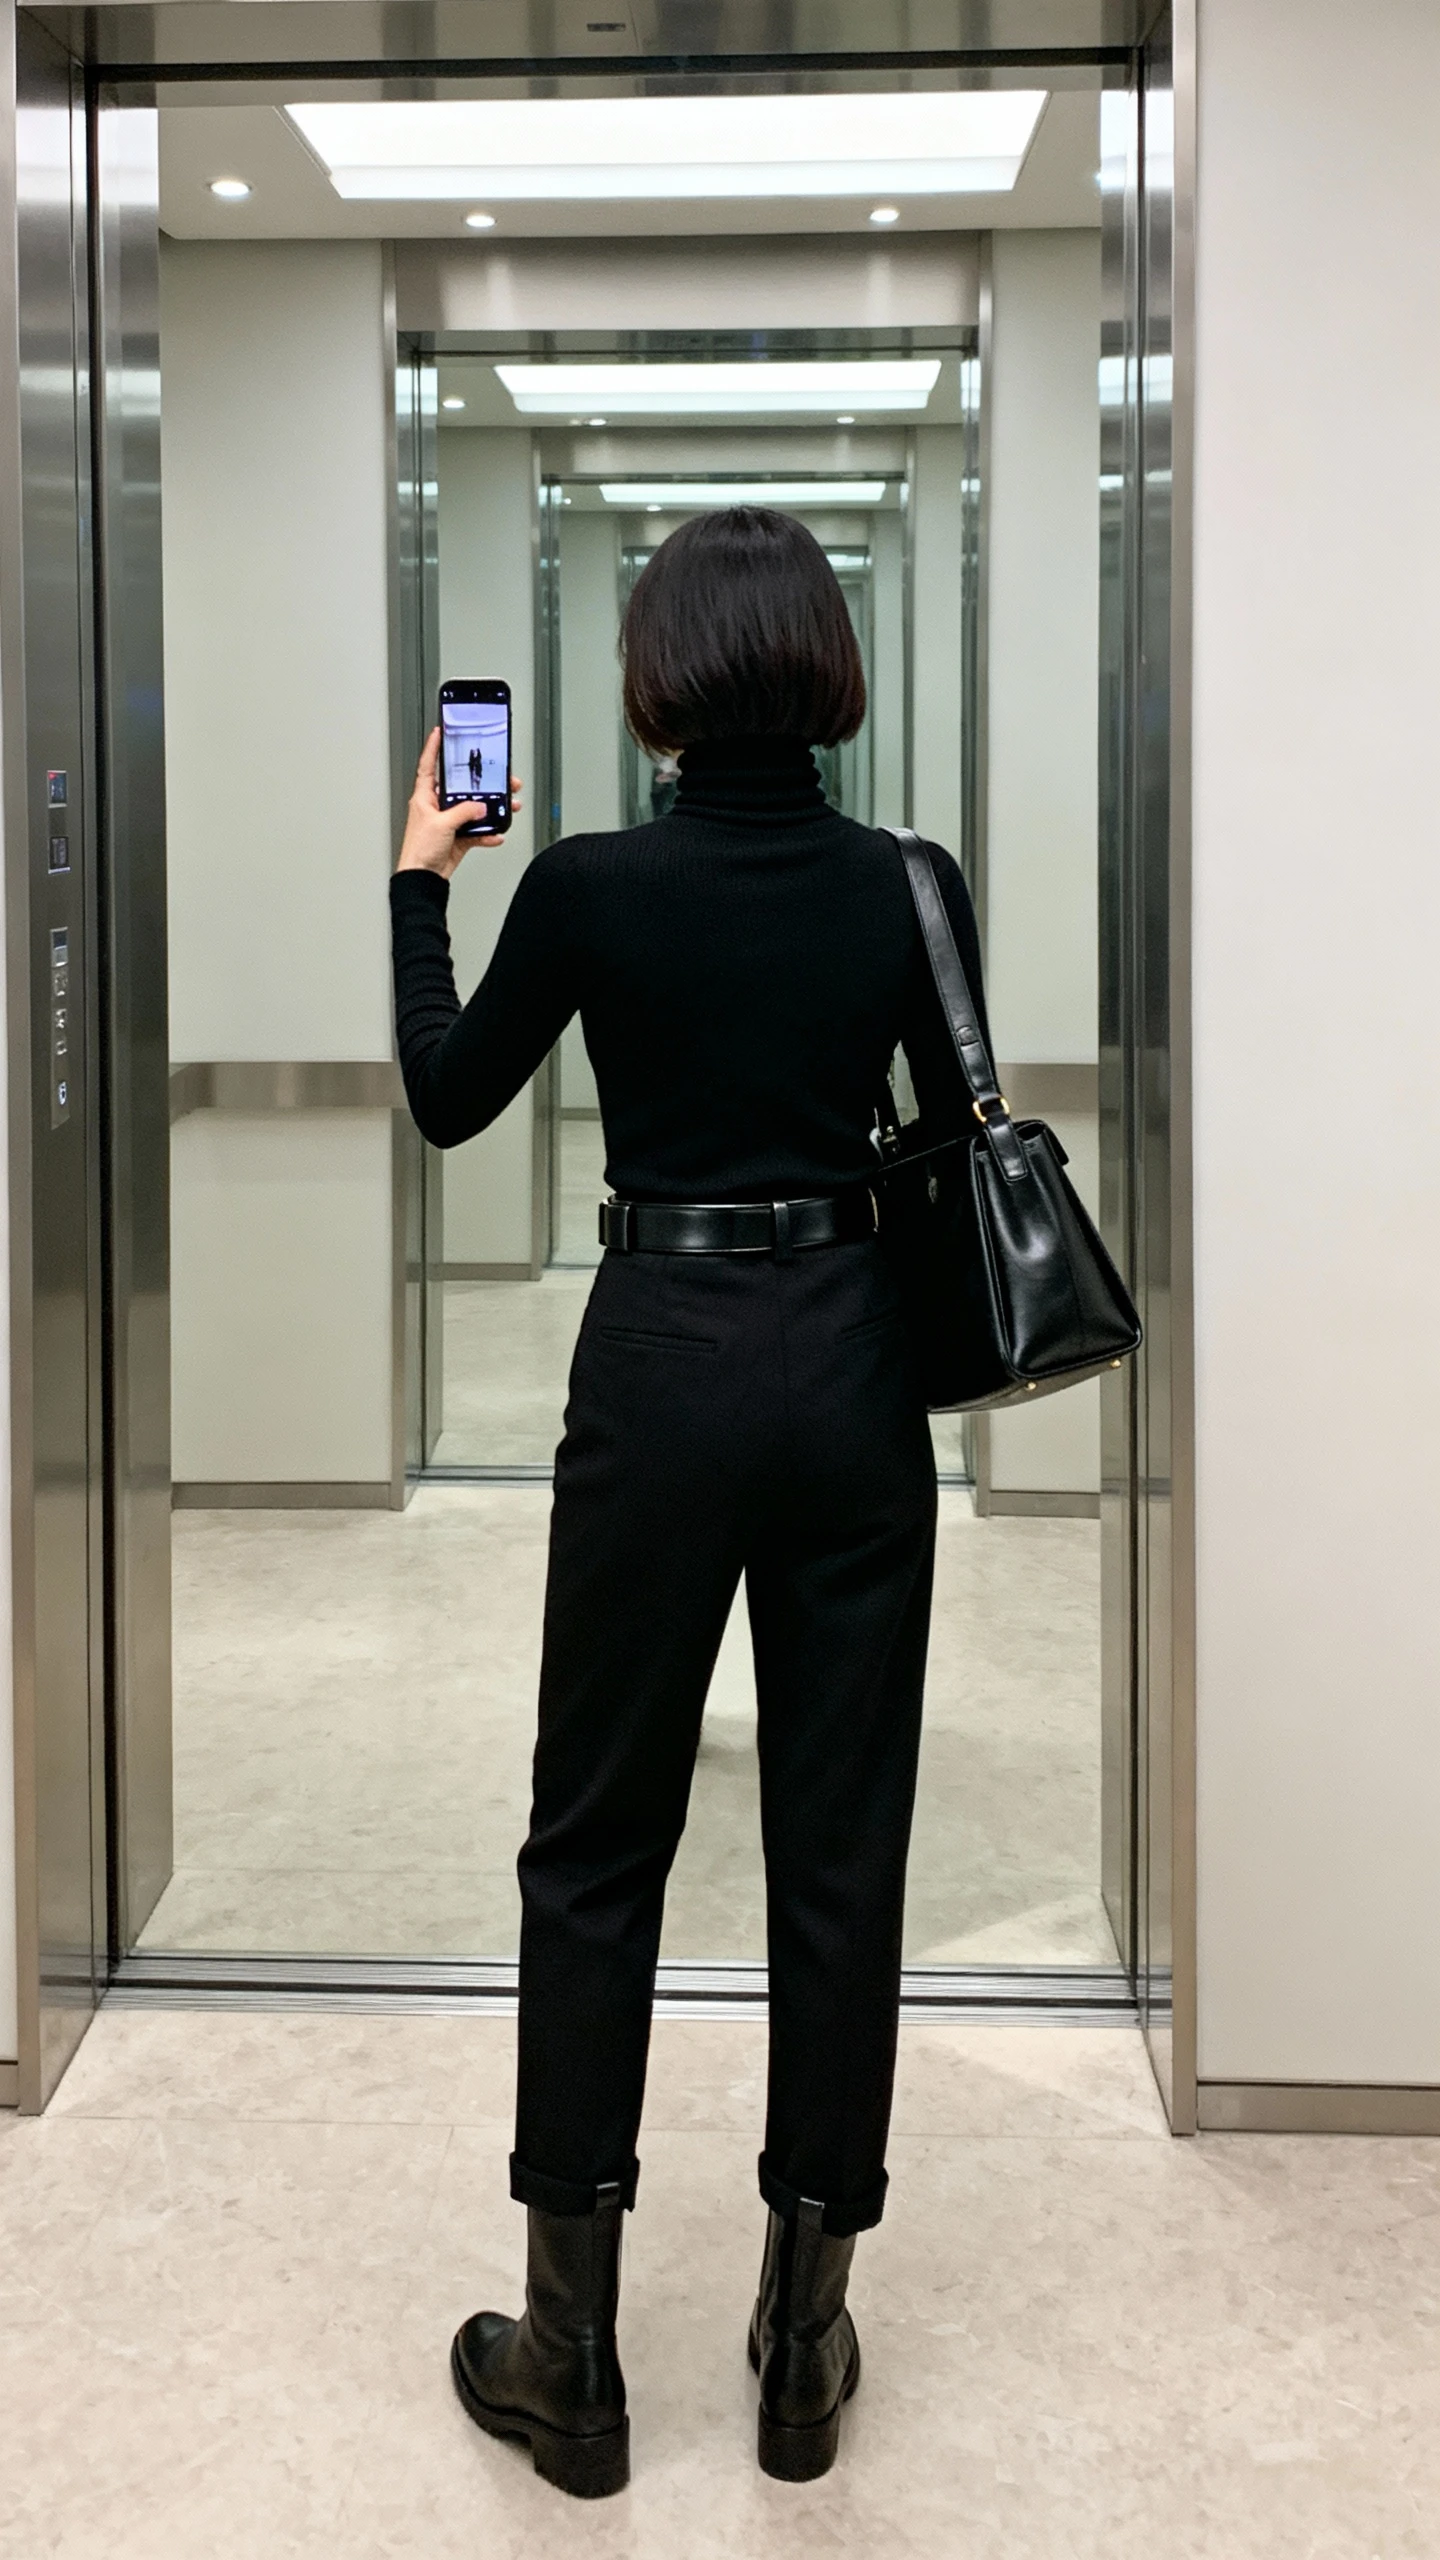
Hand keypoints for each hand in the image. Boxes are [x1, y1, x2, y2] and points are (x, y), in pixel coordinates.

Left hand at [395, 728, 523, 878]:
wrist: (423, 879)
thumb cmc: (419, 850)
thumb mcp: (442, 824)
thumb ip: (463, 812)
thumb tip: (479, 806)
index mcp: (425, 797)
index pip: (429, 765)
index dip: (433, 748)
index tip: (440, 732)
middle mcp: (437, 807)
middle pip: (462, 788)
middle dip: (482, 782)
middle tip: (499, 777)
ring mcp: (449, 823)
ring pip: (474, 809)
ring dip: (491, 809)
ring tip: (507, 805)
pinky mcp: (458, 838)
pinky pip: (477, 831)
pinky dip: (488, 833)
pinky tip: (496, 834)